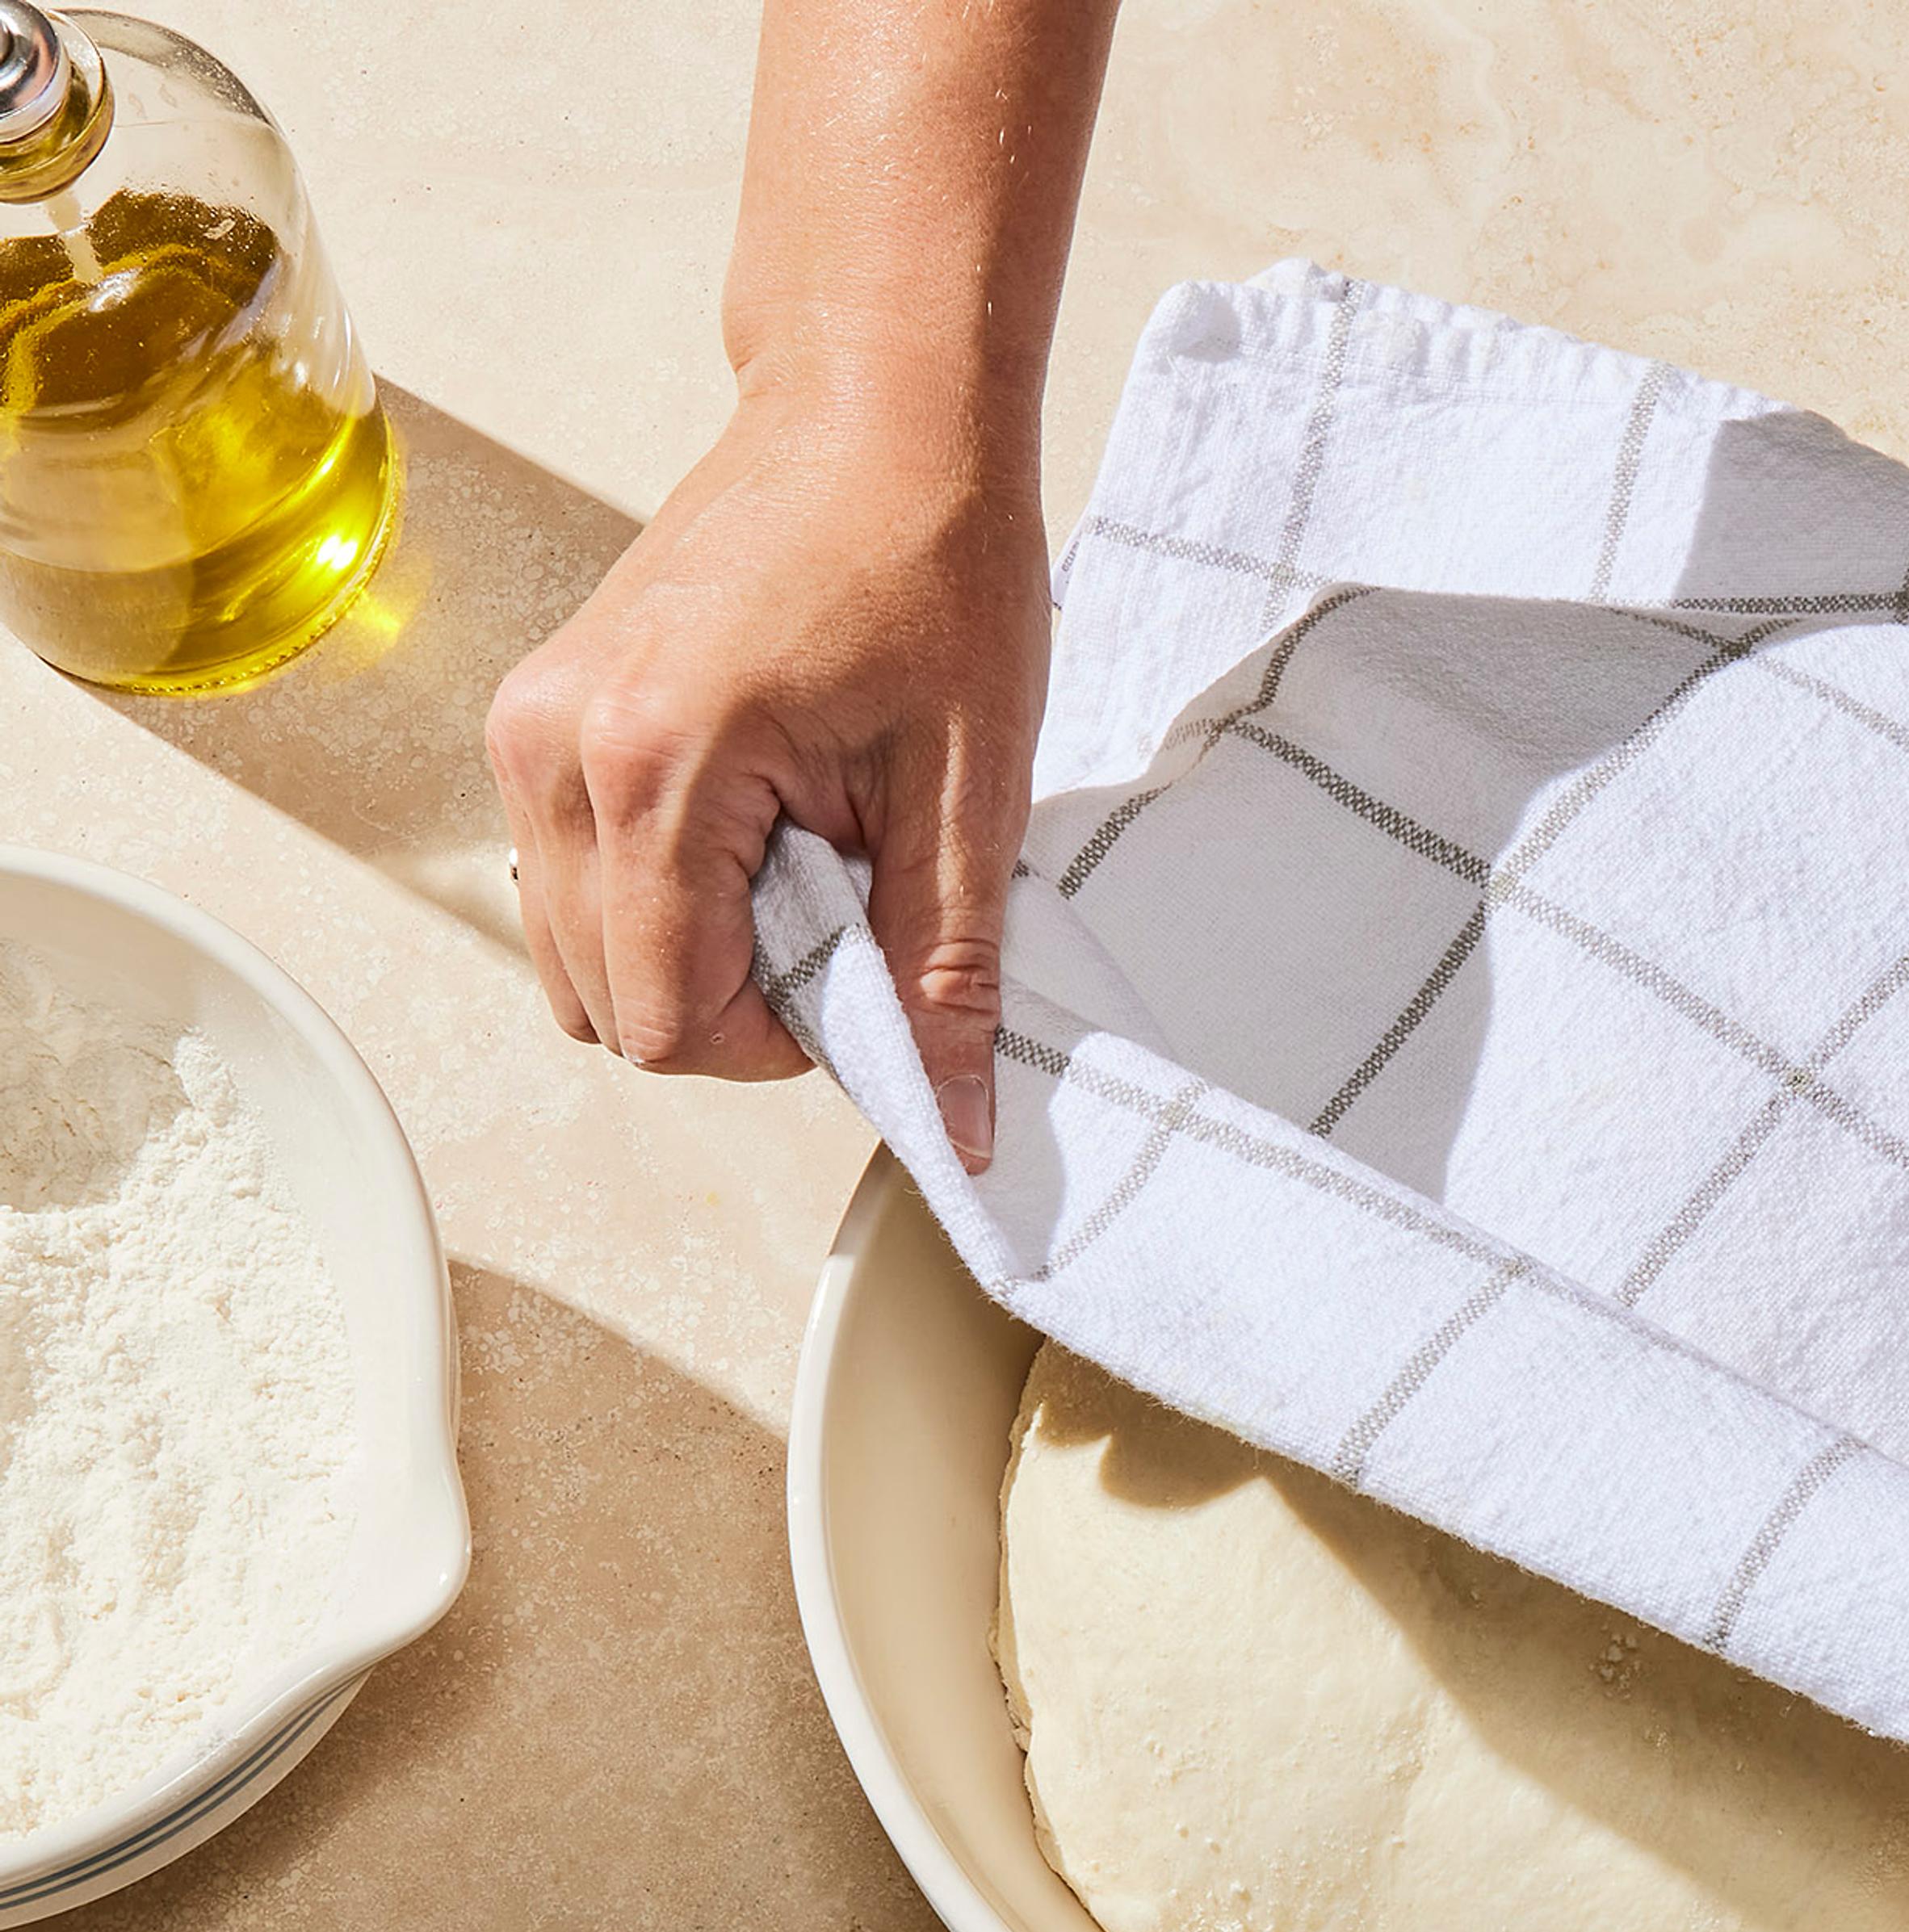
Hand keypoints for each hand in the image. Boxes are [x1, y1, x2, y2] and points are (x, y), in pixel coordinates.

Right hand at [486, 379, 1045, 1169]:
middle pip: (610, 1006)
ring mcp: (529, 731)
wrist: (875, 415)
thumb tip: (957, 1130)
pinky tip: (754, 831)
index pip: (668, 1023)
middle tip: (844, 913)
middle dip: (733, 1007)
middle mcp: (552, 751)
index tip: (865, 973)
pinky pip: (573, 884)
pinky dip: (661, 902)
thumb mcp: (969, 796)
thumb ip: (945, 976)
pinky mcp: (539, 719)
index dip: (780, 1045)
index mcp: (650, 767)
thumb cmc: (929, 565)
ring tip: (802, 862)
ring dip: (693, 958)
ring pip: (579, 957)